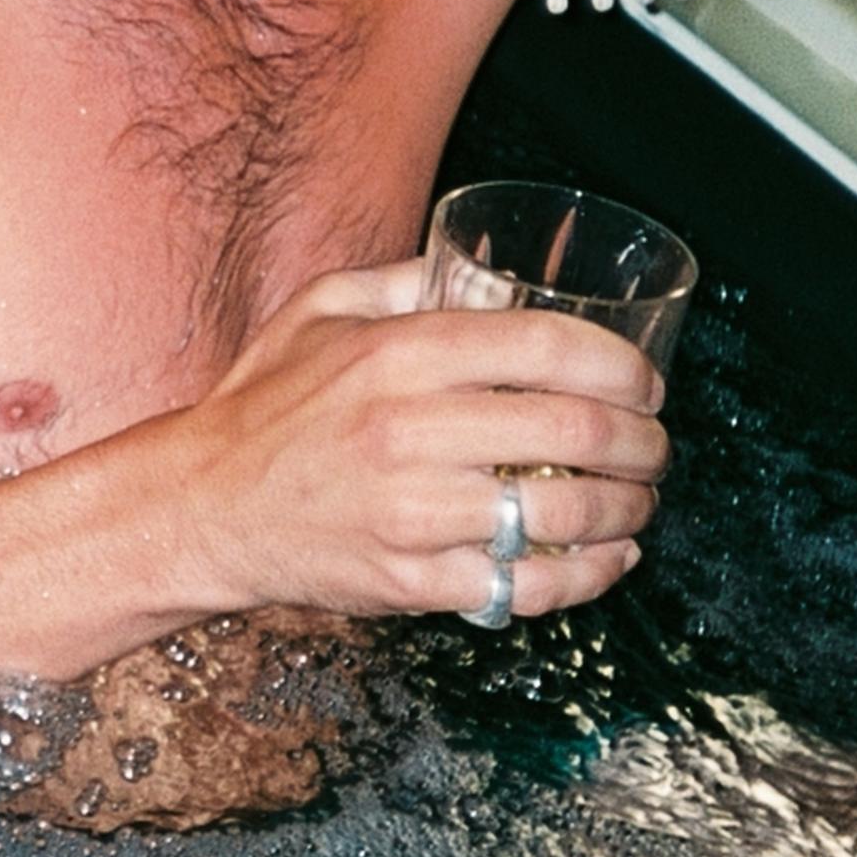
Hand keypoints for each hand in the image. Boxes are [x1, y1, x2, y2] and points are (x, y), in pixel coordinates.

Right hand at [164, 263, 670, 621]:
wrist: (202, 506)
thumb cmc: (263, 410)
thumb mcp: (320, 313)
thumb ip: (403, 279)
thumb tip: (482, 272)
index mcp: (398, 354)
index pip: (549, 347)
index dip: (622, 365)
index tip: (644, 382)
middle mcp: (408, 431)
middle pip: (576, 430)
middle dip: (644, 441)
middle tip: (654, 446)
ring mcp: (412, 513)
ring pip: (565, 514)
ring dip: (629, 509)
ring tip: (639, 501)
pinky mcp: (411, 580)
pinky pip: (528, 585)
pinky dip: (587, 577)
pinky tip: (606, 560)